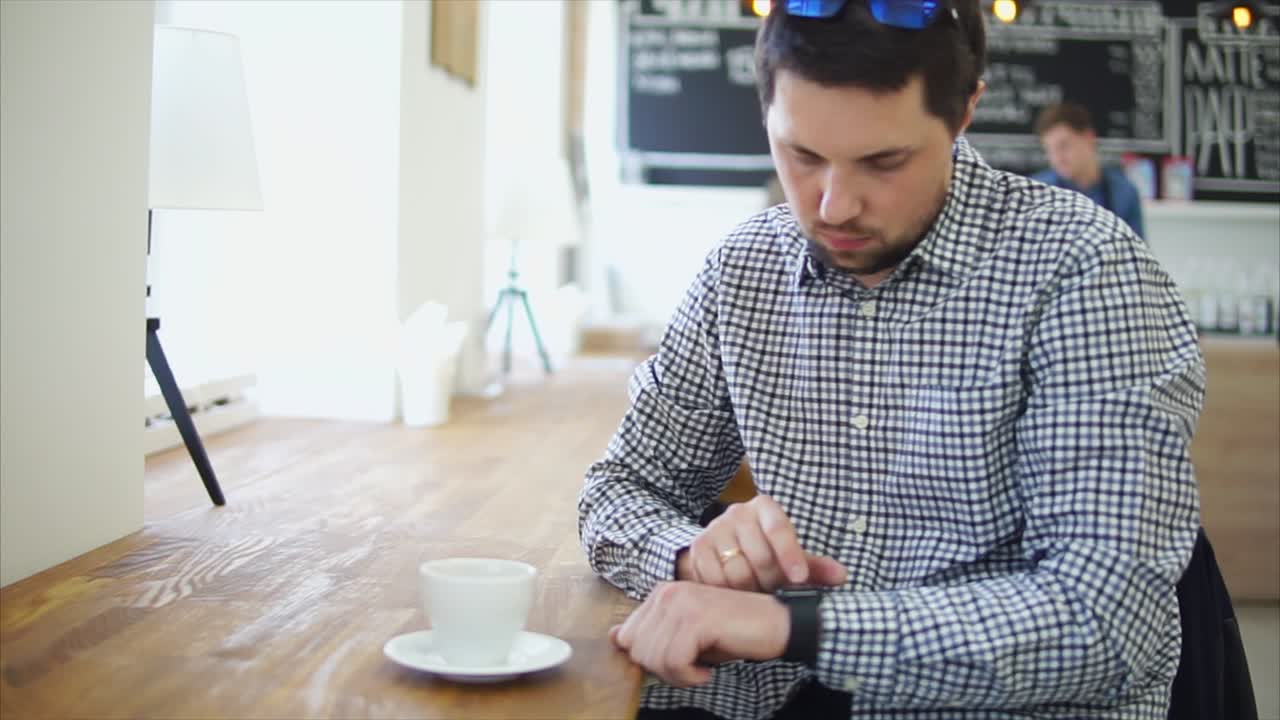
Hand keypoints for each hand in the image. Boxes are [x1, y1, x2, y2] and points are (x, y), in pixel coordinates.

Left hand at [609, 581, 788, 686]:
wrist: (776, 624)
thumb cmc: (733, 633)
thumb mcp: (687, 634)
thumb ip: (653, 634)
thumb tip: (615, 638)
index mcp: (662, 593)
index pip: (627, 637)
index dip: (649, 659)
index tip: (677, 662)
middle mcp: (667, 593)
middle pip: (637, 650)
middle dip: (661, 669)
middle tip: (690, 670)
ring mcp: (681, 604)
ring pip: (653, 658)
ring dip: (677, 676)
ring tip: (700, 670)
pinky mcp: (696, 620)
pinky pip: (674, 662)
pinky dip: (689, 677)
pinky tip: (707, 671)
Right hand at [677, 495, 847, 591]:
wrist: (721, 549)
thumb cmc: (764, 552)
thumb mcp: (789, 555)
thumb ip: (814, 566)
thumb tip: (841, 576)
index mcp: (764, 508)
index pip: (779, 528)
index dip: (791, 555)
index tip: (800, 579)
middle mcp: (737, 513)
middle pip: (759, 557)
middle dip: (771, 582)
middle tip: (775, 594)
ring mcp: (714, 529)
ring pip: (737, 572)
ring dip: (749, 592)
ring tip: (756, 595)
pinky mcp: (698, 549)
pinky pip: (715, 580)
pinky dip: (728, 594)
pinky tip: (735, 596)